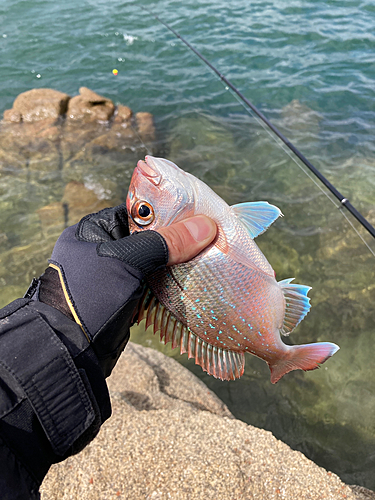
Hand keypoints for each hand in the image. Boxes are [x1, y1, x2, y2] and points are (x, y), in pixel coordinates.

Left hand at [38, 204, 215, 376]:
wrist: (73, 352)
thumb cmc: (91, 296)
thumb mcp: (128, 261)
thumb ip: (165, 243)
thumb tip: (205, 226)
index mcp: (95, 229)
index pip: (138, 212)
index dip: (169, 212)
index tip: (200, 215)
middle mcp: (104, 248)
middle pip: (150, 236)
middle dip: (178, 239)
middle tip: (210, 237)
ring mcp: (115, 274)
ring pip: (155, 261)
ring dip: (177, 263)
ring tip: (208, 256)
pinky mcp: (126, 296)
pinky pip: (154, 282)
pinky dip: (171, 282)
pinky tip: (193, 280)